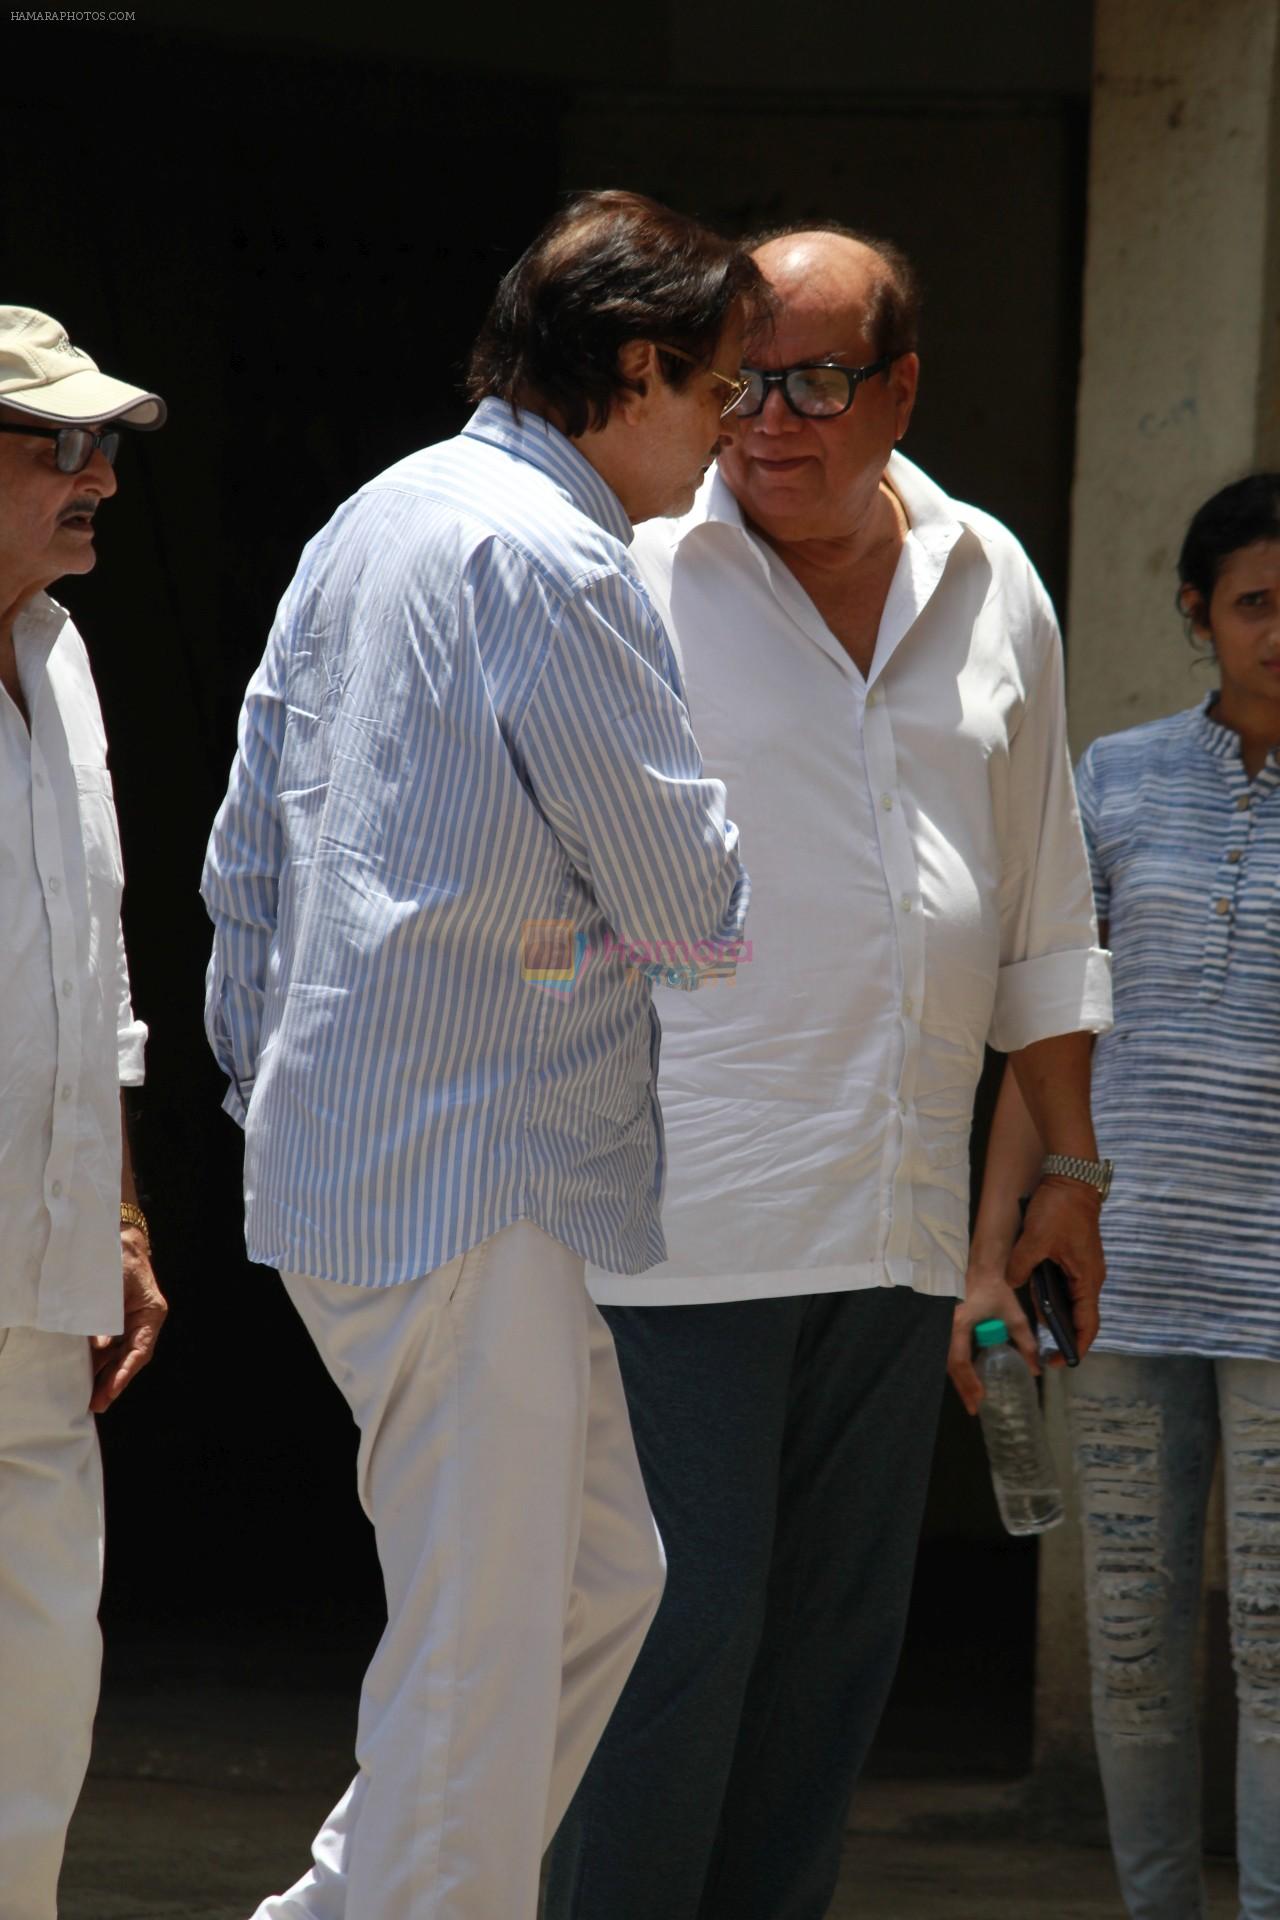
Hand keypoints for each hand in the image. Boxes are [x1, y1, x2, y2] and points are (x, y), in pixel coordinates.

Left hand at [90, 1230, 167, 1412]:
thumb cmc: (120, 1258)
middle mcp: (144, 1322)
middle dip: (113, 1382)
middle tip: (97, 1403)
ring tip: (90, 1397)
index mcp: (151, 1313)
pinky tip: (86, 1374)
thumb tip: (98, 1346)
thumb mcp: (112, 1286)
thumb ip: (106, 1315)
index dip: (126, 1372)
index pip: (140, 1350)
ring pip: (119, 1355)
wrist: (118, 1241)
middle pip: (129, 1358)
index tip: (112, 1389)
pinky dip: (100, 1360)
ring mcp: (131, 1322)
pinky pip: (111, 1346)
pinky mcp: (118, 1322)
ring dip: (105, 1375)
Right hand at [948, 1260, 1039, 1414]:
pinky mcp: (943, 1326)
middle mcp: (944, 1326)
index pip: (960, 1359)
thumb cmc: (995, 1289)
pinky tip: (966, 1378)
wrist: (980, 1269)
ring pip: (945, 1360)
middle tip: (974, 1407)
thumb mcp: (1014, 1316)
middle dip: (962, 1387)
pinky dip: (957, 1368)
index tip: (980, 1398)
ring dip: (959, 1380)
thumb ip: (1025, 1342)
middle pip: (949, 1365)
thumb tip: (1035, 1370)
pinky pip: (946, 1352)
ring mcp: (941, 1326)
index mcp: (959, 1323)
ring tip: (971, 1398)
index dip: (969, 1381)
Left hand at [1008, 1175, 1104, 1367]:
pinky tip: (1035, 1297)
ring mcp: (1084, 1267)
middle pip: (1081, 1316)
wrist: (1072, 1178)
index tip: (1060, 1362)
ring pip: (1073, 1300)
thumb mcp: (1035, 1239)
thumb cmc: (1059, 1209)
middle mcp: (1090, 1278)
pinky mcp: (1076, 1257)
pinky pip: (1067, 1284)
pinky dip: (1054, 1295)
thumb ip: (1021, 1266)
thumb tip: (1011, 1283)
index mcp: (1087, 1279)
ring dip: (1058, 1314)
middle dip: (1065, 1335)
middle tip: (1044, 1351)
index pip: (1087, 1325)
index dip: (1076, 1347)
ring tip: (1038, 1330)